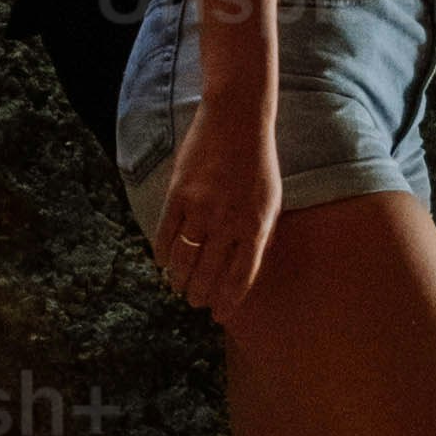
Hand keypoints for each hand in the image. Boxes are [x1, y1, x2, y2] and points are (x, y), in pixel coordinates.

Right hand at [150, 101, 280, 324]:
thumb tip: (245, 268)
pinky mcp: (178, 194)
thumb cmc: (258, 162)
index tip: (218, 315)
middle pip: (208, 273)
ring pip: (185, 258)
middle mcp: (227, 222)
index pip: (240, 277)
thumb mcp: (272, 200)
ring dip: (179, 279)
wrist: (236, 120)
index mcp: (255, 226)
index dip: (227, 301)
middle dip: (200, 294)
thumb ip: (260, 234)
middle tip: (194, 302)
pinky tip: (163, 261)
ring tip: (177, 287)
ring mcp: (201, 208)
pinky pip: (166, 233)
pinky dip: (163, 252)